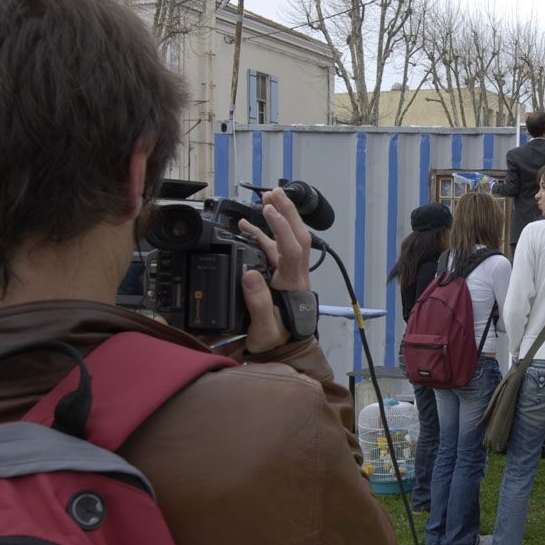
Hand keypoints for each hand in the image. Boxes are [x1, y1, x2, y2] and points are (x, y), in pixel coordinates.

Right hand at [238, 189, 312, 352]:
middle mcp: (294, 275)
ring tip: (267, 198)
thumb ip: (258, 303)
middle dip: (288, 213)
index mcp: (292, 285)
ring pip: (287, 240)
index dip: (282, 229)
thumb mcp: (264, 328)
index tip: (270, 211)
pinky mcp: (279, 276)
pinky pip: (272, 250)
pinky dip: (261, 235)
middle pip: (298, 237)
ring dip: (279, 218)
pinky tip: (247, 225)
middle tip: (275, 192)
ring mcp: (287, 273)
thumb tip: (249, 274)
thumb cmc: (275, 341)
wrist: (283, 351)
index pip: (292, 250)